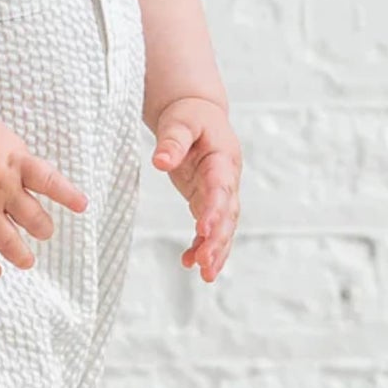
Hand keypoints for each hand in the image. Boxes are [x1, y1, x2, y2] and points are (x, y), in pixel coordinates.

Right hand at [0, 109, 87, 279]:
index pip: (49, 181)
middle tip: (43, 230)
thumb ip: (17, 157)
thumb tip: (32, 176)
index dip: (68, 195)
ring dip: (22, 255)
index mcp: (15, 163)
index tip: (82, 206)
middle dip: (43, 228)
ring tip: (28, 261)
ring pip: (9, 240)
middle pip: (33, 218)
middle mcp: (1, 188)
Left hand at [150, 97, 240, 281]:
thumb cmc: (190, 115)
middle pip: (227, 213)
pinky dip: (201, 246)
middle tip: (206, 263)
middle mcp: (226, 179)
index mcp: (222, 158)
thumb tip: (160, 162)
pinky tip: (188, 262)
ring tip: (205, 274)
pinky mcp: (208, 200)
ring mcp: (220, 192)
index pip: (221, 187)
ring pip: (223, 226)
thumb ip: (172, 141)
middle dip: (218, 239)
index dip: (215, 209)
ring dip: (216, 250)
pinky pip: (210, 227)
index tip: (204, 229)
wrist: (198, 112)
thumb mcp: (180, 121)